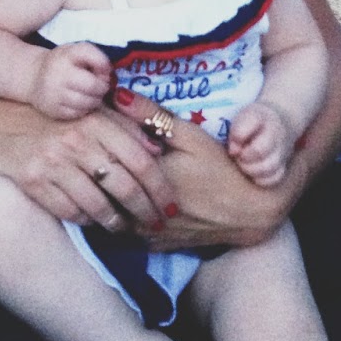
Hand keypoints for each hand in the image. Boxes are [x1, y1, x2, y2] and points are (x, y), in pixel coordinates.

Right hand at [0, 96, 172, 231]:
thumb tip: (158, 151)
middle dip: (145, 211)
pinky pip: (70, 212)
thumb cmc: (56, 121)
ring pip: (97, 205)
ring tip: (126, 227)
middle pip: (124, 186)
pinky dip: (86, 220)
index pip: (140, 160)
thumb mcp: (92, 113)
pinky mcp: (34, 182)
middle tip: (155, 224)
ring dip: (116, 222)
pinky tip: (94, 220)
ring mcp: (54, 163)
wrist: (1, 126)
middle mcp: (76, 141)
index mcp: (96, 121)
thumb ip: (126, 127)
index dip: (160, 188)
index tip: (170, 206)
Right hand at [33, 42, 110, 119]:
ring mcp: (52, 94)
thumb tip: (108, 73)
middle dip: (102, 88)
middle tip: (101, 87)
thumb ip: (96, 56)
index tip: (104, 72)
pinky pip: (78, 113)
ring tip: (92, 94)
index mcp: (65, 56)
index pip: (96, 62)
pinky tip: (81, 102)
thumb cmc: (63, 62)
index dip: (105, 69)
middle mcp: (56, 75)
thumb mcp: (77, 50)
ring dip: (95, 100)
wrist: (34, 76)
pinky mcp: (52, 110)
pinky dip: (84, 109)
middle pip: (92, 86)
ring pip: (86, 103)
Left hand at [105, 91, 290, 248]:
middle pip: (101, 189)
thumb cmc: (222, 166)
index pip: (104, 160)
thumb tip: (116, 95)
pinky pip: (125, 231)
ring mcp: (147, 234)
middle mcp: (142, 212)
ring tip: (101, 174)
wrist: (251, 210)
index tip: (90, 131)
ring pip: (110, 213)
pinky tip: (122, 198)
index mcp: (146, 180)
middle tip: (89, 151)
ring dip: (104, 195)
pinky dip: (121, 214)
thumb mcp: (190, 135)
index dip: (95, 144)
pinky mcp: (155, 245)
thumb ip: (151, 115)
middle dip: (94, 170)